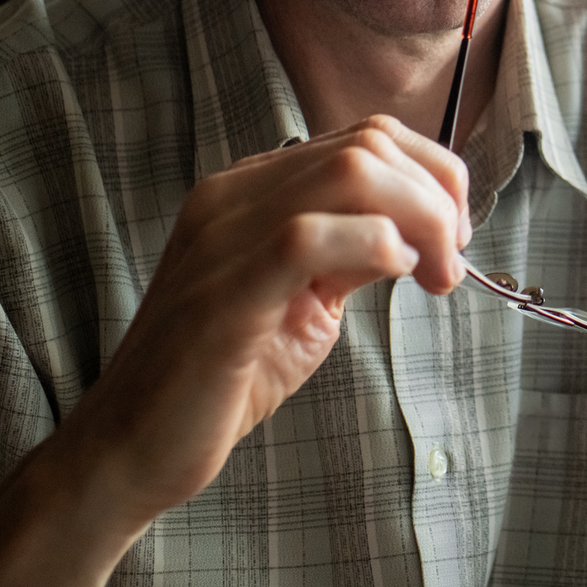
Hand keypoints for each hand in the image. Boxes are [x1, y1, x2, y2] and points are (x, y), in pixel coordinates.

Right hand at [56, 115, 469, 525]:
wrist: (133, 449)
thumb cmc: (223, 379)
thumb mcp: (305, 299)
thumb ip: (353, 252)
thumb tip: (421, 232)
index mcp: (250, 189)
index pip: (364, 137)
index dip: (431, 174)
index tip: (453, 236)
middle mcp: (232, 196)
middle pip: (368, 145)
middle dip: (437, 196)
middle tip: (451, 264)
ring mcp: (222, 238)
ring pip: (351, 173)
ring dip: (420, 219)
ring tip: (436, 276)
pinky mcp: (223, 293)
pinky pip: (308, 236)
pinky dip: (374, 246)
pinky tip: (395, 277)